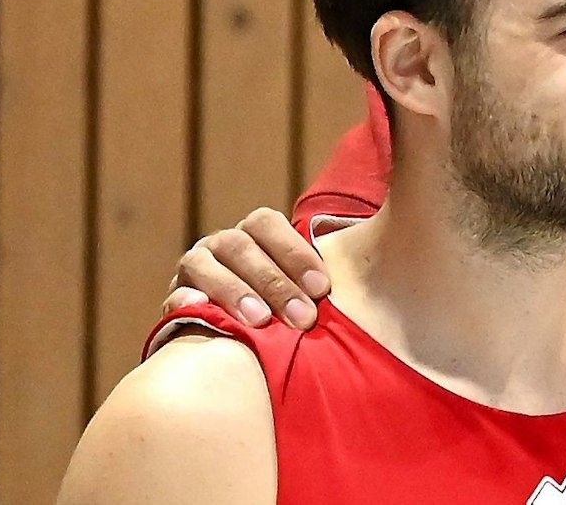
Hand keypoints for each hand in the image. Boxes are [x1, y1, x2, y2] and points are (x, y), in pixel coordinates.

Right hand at [165, 208, 330, 329]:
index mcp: (254, 233)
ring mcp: (194, 269)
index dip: (295, 252)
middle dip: (274, 282)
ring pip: (205, 265)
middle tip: (302, 318)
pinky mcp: (175, 300)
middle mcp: (221, 245)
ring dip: (234, 291)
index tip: (324, 289)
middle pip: (241, 247)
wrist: (241, 342)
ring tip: (259, 321)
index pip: (268, 223)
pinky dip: (185, 303)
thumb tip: (390, 261)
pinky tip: (201, 314)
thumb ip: (329, 278)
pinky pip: (175, 297)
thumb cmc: (289, 309)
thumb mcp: (309, 288)